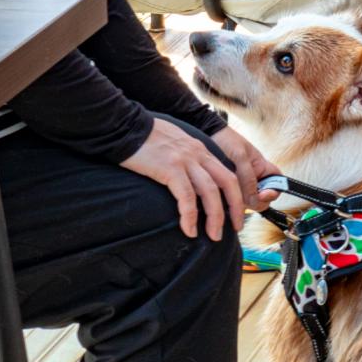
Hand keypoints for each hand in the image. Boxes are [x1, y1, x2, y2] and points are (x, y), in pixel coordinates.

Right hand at [121, 117, 245, 239]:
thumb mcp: (175, 144)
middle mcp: (198, 154)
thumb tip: (189, 179)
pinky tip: (189, 230)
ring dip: (216, 217)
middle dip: (235, 208)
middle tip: (236, 228)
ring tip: (214, 236)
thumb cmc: (145, 138)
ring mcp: (185, 161)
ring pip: (210, 192)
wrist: (125, 126)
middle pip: (228, 182)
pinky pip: (186, 197)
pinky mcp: (170, 168)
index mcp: (201, 150)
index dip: (236, 195)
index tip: (236, 212)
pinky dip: (190, 216)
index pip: (228, 173)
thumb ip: (186, 158)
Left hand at [205, 125, 280, 212]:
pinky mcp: (228, 188)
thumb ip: (248, 178)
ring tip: (229, 191)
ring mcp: (241, 184)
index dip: (274, 192)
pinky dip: (230, 199)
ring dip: (241, 200)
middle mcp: (254, 179)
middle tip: (244, 196)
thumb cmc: (227, 141)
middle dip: (256, 200)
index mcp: (262, 168)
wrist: (207, 135)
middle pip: (262, 198)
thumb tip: (255, 200)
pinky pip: (233, 198)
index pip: (278, 185)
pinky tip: (222, 194)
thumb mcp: (240, 157)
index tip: (263, 194)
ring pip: (247, 201)